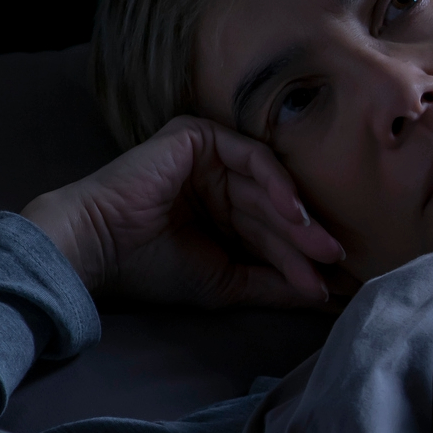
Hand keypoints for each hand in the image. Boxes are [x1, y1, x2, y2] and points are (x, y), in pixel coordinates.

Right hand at [21, 115, 345, 307]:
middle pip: (275, 210)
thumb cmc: (152, 268)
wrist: (97, 249)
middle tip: (336, 263)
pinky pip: (253, 156)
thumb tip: (328, 296)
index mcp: (224, 213)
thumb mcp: (227, 282)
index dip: (303, 258)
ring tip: (320, 247)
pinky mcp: (200, 136)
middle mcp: (220, 182)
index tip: (334, 284)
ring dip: (297, 219)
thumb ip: (275, 283)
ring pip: (269, 187)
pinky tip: (294, 213)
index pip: (273, 233)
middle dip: (306, 240)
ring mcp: (211, 156)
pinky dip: (277, 183)